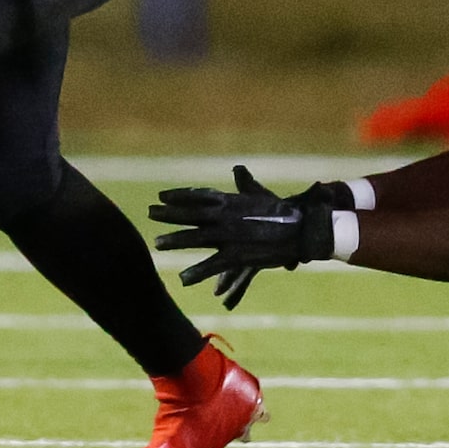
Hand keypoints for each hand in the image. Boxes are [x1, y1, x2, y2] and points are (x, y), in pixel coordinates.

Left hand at [148, 165, 333, 309]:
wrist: (299, 228)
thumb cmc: (280, 210)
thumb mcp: (260, 194)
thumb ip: (245, 183)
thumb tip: (237, 168)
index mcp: (229, 201)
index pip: (197, 196)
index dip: (178, 196)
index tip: (161, 196)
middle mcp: (225, 216)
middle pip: (190, 214)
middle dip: (169, 214)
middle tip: (150, 213)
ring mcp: (229, 235)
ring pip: (196, 238)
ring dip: (175, 240)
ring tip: (158, 244)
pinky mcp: (236, 254)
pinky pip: (212, 264)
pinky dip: (197, 272)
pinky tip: (183, 279)